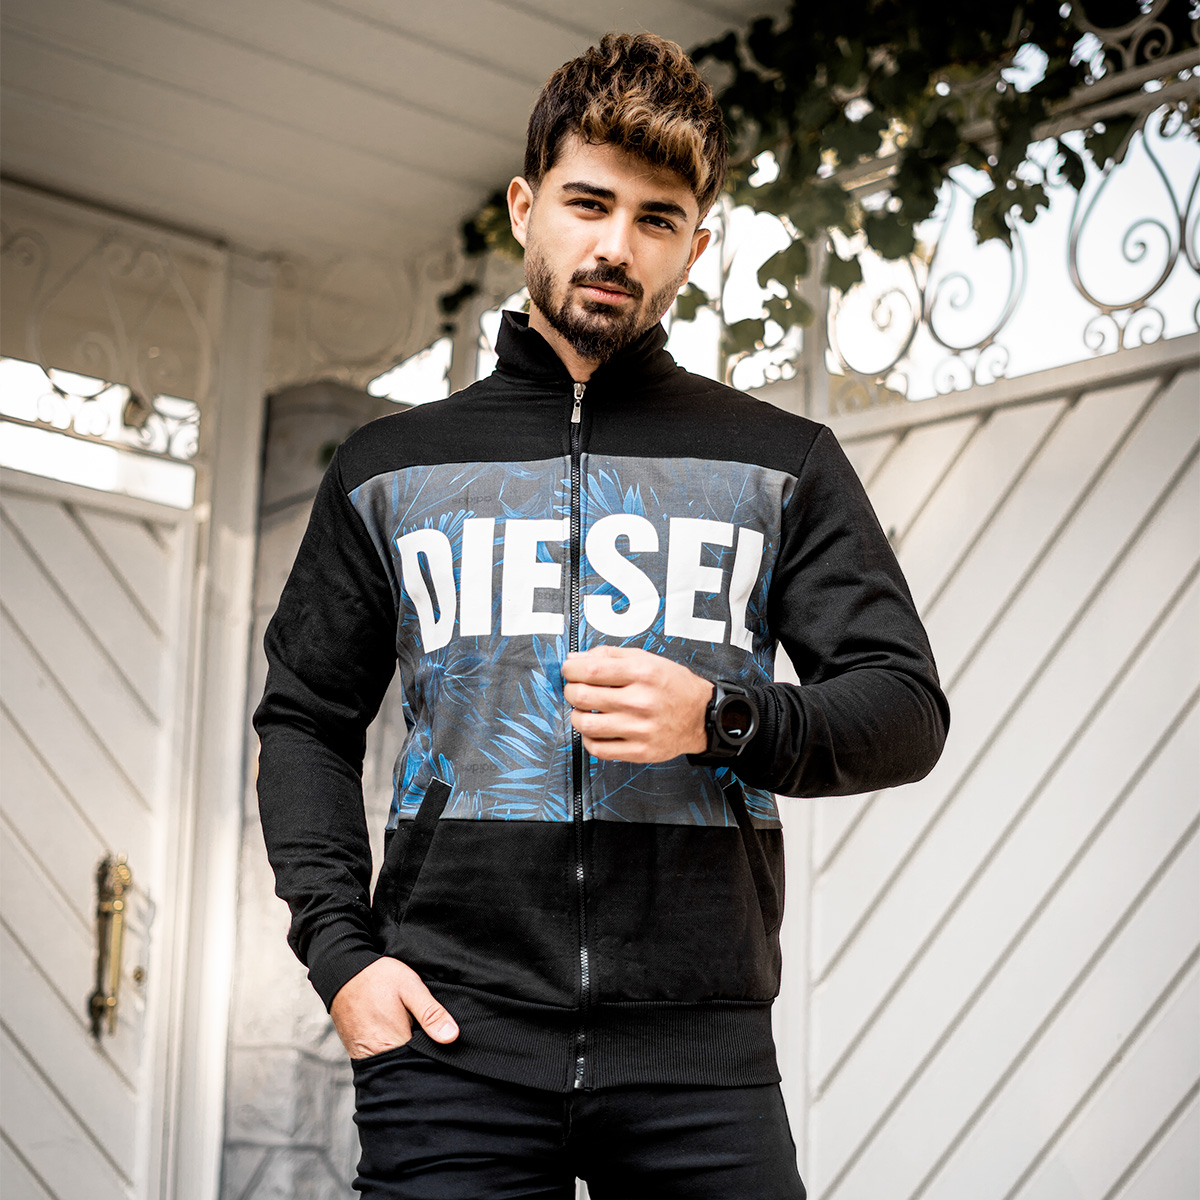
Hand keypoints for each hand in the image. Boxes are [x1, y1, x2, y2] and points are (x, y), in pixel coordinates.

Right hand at [330, 957, 458, 1059]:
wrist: (341, 971)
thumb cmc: (377, 977)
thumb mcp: (410, 987)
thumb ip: (430, 1013)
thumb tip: (452, 1037)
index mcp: (394, 1043)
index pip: (422, 1064)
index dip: (436, 1056)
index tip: (444, 1047)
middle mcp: (377, 1056)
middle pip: (408, 1067)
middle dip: (422, 1059)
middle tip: (430, 1038)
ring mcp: (365, 1057)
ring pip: (394, 1066)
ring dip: (407, 1056)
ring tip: (414, 1036)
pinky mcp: (357, 1052)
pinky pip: (381, 1061)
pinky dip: (393, 1053)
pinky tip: (400, 1038)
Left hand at [561, 646, 711, 761]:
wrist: (701, 715)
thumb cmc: (672, 685)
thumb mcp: (646, 659)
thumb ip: (609, 655)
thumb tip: (576, 659)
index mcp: (642, 673)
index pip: (591, 670)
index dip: (570, 670)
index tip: (569, 670)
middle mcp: (641, 701)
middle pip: (583, 696)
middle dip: (571, 691)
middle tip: (575, 689)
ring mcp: (640, 729)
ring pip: (586, 724)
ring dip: (576, 716)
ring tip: (583, 711)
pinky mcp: (640, 751)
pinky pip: (599, 749)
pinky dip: (588, 739)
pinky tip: (595, 730)